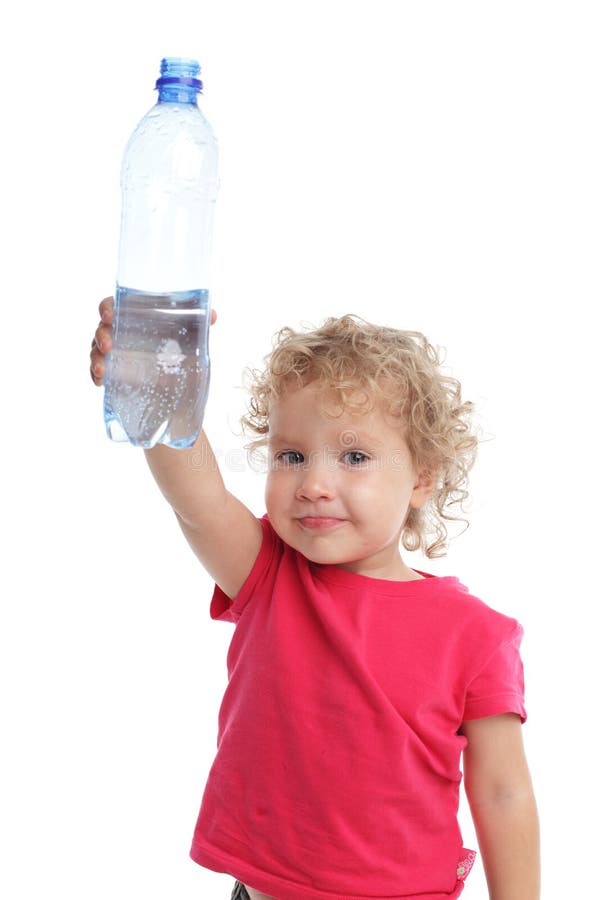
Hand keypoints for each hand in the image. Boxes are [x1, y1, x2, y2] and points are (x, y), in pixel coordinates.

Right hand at [89, 296, 216, 385]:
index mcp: (133, 318)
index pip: (113, 306)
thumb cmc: (179, 351)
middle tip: (108, 345)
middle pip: (102, 329)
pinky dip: (96, 376)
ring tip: (102, 370)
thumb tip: (212, 315)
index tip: (109, 314)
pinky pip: (99, 372)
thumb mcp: (190, 339)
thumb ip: (198, 325)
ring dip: (96, 359)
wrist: (180, 387)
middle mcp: (120, 333)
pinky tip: (100, 382)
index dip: (107, 307)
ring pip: (96, 351)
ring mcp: (115, 354)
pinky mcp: (114, 374)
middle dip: (101, 335)